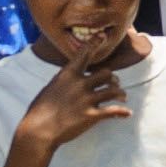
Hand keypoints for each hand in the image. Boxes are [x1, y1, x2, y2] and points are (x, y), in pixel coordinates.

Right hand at [17, 28, 131, 154]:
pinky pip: (113, 111)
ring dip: (120, 93)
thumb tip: (70, 80)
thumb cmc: (39, 110)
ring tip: (122, 97)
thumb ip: (64, 82)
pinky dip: (122, 112)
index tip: (102, 36)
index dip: (94, 44)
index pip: (83, 54)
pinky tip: (127, 114)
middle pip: (106, 74)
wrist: (38, 130)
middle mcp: (80, 84)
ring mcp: (87, 99)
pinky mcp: (92, 116)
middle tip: (114, 83)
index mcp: (68, 75)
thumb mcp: (50, 88)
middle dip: (112, 78)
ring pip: (113, 91)